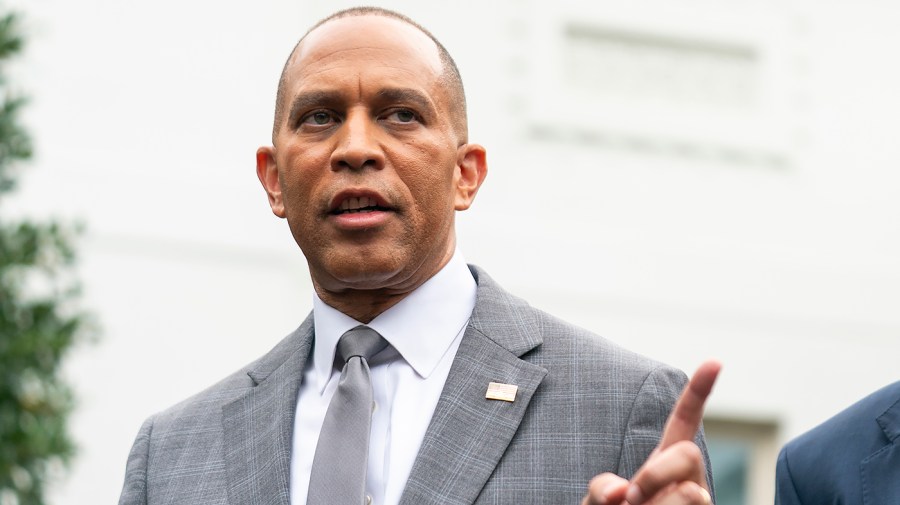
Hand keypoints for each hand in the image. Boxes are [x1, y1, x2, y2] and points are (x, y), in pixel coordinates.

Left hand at [582, 360, 721, 504]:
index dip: (699, 391)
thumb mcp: (595, 502)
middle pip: (688, 454)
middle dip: (657, 474)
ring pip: (692, 492)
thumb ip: (598, 490)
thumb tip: (620, 492)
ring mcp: (699, 501)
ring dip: (658, 504)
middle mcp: (688, 479)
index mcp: (663, 462)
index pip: (684, 421)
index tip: (714, 361)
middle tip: (632, 498)